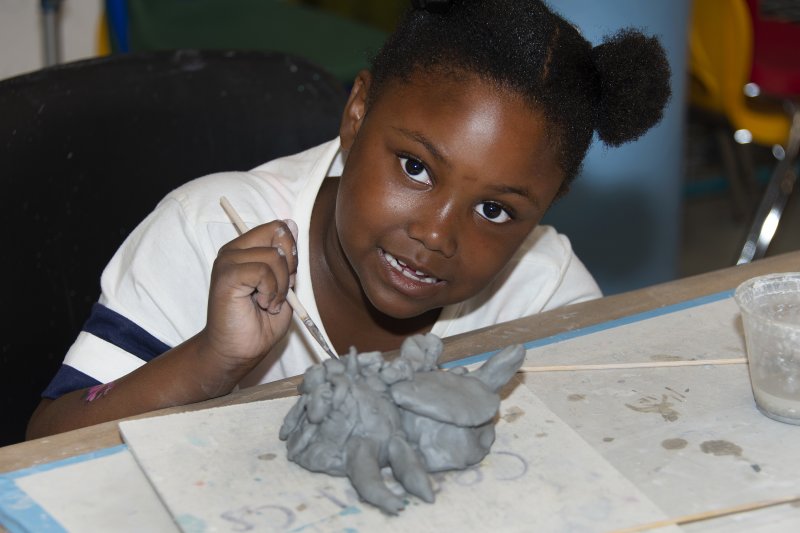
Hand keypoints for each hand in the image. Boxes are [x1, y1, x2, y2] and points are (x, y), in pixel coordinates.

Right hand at [200, 219, 298, 380]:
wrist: (238, 351)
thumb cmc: (259, 323)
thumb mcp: (283, 286)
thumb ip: (287, 259)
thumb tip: (292, 225)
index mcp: (246, 249)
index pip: (278, 227)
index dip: (292, 252)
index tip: (286, 278)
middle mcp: (234, 250)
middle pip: (278, 233)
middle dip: (289, 266)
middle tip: (279, 291)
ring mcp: (228, 261)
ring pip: (274, 256)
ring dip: (281, 286)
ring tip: (269, 303)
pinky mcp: (227, 275)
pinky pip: (263, 271)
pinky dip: (272, 292)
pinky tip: (263, 305)